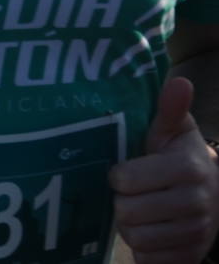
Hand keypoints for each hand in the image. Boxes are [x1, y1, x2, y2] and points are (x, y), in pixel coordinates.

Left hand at [111, 77, 218, 261]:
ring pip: (135, 238)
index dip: (118, 176)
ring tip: (138, 211)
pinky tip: (149, 231)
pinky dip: (142, 249)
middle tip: (129, 194)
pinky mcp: (191, 256)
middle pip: (126, 212)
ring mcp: (197, 233)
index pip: (125, 179)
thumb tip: (179, 81)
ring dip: (129, 226)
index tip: (124, 172)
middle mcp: (197, 203)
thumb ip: (170, 109)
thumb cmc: (179, 157)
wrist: (215, 195)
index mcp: (189, 168)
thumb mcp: (174, 131)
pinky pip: (148, 260)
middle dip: (120, 202)